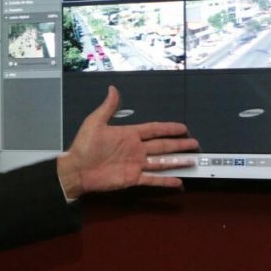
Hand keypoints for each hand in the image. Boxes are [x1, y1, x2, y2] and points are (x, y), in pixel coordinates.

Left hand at [57, 85, 198, 198]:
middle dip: (178, 144)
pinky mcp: (132, 178)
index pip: (154, 130)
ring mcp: (135, 164)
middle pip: (162, 145)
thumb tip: (112, 90)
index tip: (182, 128)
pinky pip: (152, 179)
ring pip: (161, 162)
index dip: (168, 128)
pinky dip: (165, 181)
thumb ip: (108, 107)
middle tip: (193, 143)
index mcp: (128, 135)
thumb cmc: (82, 147)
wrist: (76, 169)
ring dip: (176, 161)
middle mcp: (134, 149)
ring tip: (191, 160)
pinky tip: (177, 181)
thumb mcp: (95, 123)